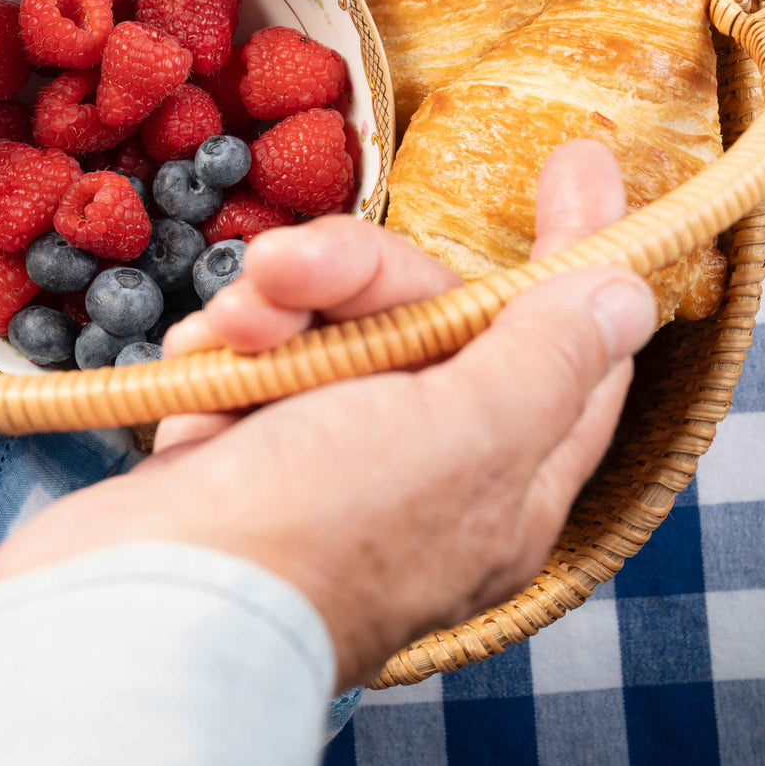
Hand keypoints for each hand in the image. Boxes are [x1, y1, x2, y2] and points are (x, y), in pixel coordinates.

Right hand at [0, 140, 656, 687]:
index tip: (578, 163)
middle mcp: (424, 467)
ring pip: (331, 322)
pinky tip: (199, 364)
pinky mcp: (240, 448)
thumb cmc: (315, 530)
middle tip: (285, 269)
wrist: (138, 603)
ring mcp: (327, 458)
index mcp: (504, 479)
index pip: (571, 352)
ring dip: (275, 307)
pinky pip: (252, 352)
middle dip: (357, 274)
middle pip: (428, 315)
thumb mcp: (463, 434)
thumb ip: (546, 356)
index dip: (581, 255)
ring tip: (231, 331)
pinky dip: (222, 347)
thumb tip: (626, 296)